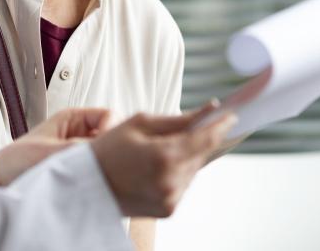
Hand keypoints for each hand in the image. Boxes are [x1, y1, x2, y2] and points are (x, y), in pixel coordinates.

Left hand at [0, 107, 110, 185]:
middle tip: (107, 168)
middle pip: (113, 135)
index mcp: (73, 118)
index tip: (107, 149)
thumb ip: (78, 149)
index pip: (109, 115)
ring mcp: (82, 152)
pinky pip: (100, 171)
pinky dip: (100, 178)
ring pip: (108, 154)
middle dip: (113, 150)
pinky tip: (93, 189)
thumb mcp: (49, 151)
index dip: (112, 130)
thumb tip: (105, 151)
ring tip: (97, 179)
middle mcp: (80, 133)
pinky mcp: (80, 172)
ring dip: (105, 166)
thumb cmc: (17, 160)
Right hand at [90, 102, 236, 217]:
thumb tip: (210, 109)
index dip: (221, 125)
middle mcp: (172, 182)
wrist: (87, 183)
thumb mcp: (140, 123)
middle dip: (202, 138)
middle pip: (202, 155)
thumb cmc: (110, 147)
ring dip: (188, 155)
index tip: (232, 115)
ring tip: (166, 145)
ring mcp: (171, 199)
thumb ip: (177, 119)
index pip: (205, 139)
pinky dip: (178, 170)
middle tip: (200, 123)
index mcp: (164, 156)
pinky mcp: (168, 210)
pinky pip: (183, 183)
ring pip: (193, 170)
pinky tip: (159, 162)